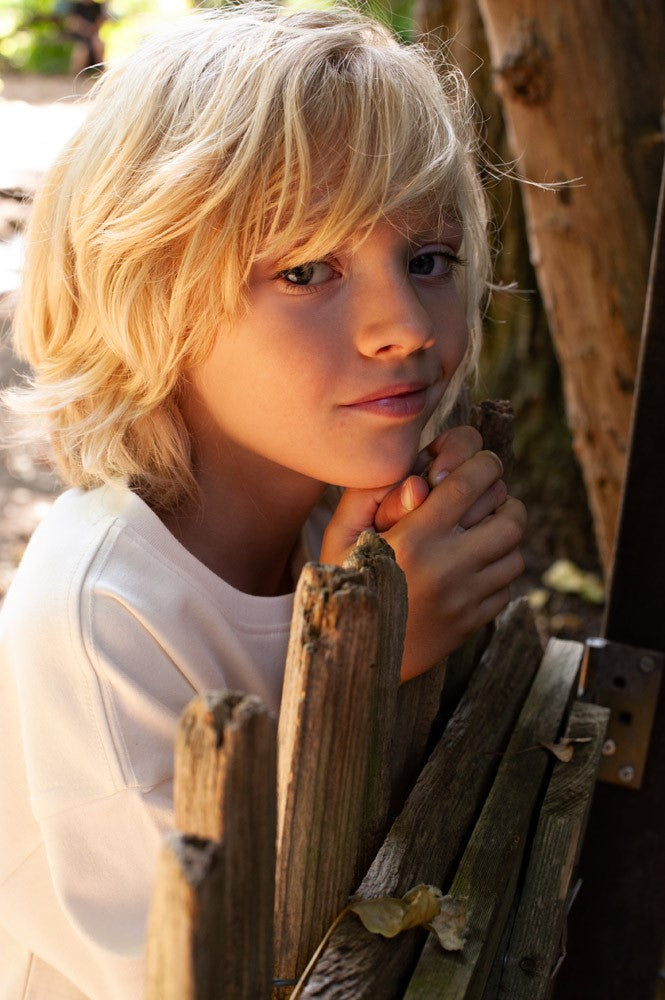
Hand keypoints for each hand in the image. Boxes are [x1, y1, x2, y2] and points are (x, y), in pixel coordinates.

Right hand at [320, 437, 525, 681]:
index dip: (483, 463)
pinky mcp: (471, 623)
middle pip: (510, 519)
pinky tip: (474, 568)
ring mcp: (464, 599)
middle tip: (488, 497)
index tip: (480, 461)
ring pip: (515, 554)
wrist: (349, 656)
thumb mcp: (340, 537)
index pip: (470, 483)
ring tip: (482, 532)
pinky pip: (506, 588)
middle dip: (505, 500)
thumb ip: (367, 497)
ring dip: (504, 537)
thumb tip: (419, 481)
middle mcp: (446, 567)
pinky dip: (498, 572)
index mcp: (413, 539)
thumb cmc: (342, 583)